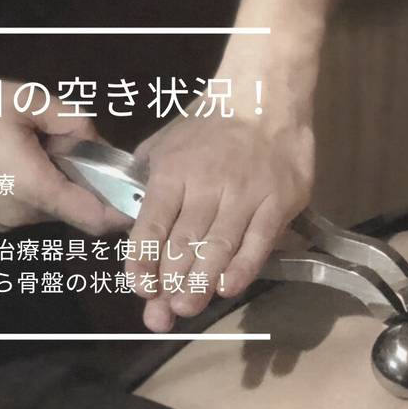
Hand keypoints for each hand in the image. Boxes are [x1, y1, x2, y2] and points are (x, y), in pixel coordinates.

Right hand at [0, 76, 126, 233]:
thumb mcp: (21, 99)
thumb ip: (71, 120)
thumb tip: (95, 141)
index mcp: (37, 189)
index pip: (98, 220)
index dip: (121, 209)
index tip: (131, 190)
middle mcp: (23, 216)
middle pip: (75, 208)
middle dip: (82, 179)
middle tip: (67, 142)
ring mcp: (2, 220)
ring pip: (50, 205)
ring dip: (55, 179)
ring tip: (29, 141)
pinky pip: (26, 204)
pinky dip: (33, 184)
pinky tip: (8, 153)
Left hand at [128, 110, 313, 331]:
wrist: (264, 96)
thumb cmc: (210, 123)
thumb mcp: (166, 142)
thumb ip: (146, 179)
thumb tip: (129, 216)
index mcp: (173, 172)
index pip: (152, 223)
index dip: (142, 259)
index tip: (138, 287)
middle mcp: (206, 185)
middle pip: (184, 242)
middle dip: (170, 281)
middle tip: (164, 313)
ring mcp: (245, 194)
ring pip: (218, 246)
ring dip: (201, 281)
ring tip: (187, 307)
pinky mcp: (278, 201)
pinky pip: (258, 240)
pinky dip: (243, 267)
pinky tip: (228, 288)